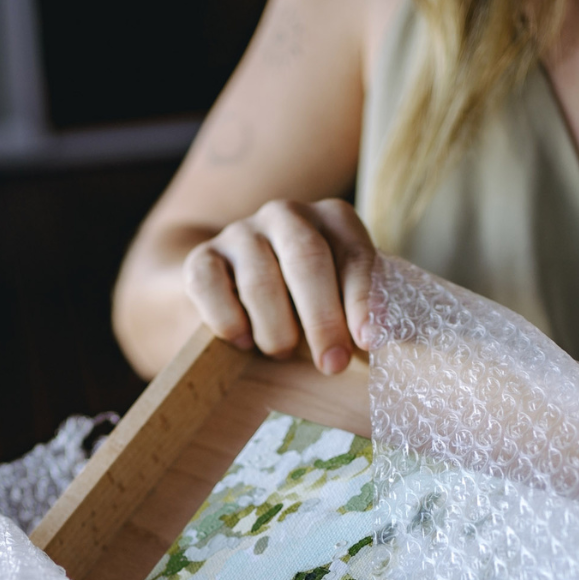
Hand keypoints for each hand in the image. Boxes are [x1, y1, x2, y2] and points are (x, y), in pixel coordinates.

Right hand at [184, 198, 376, 373]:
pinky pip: (211, 289)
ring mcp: (241, 232)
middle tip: (331, 365)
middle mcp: (286, 214)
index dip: (362, 299)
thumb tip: (377, 342)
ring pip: (260, 282)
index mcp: (333, 219)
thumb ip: (358, 315)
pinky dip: (230, 323)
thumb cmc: (300, 303)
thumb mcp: (337, 301)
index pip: (354, 254)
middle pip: (307, 259)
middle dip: (322, 319)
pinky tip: (243, 341)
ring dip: (276, 330)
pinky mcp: (201, 256)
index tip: (366, 342)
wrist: (228, 287)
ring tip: (282, 352)